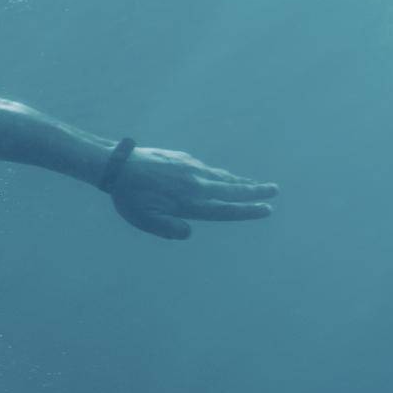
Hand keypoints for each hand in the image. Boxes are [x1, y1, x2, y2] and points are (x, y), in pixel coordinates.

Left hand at [111, 147, 277, 239]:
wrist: (118, 165)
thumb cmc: (129, 197)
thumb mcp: (144, 219)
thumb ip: (167, 229)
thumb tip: (189, 233)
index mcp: (188, 202)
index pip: (225, 209)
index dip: (246, 210)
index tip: (266, 209)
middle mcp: (195, 184)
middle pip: (231, 188)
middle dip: (254, 191)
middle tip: (274, 191)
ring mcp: (190, 169)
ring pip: (221, 176)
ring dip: (240, 181)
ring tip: (256, 184)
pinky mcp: (182, 159)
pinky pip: (207, 168)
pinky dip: (220, 174)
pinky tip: (223, 177)